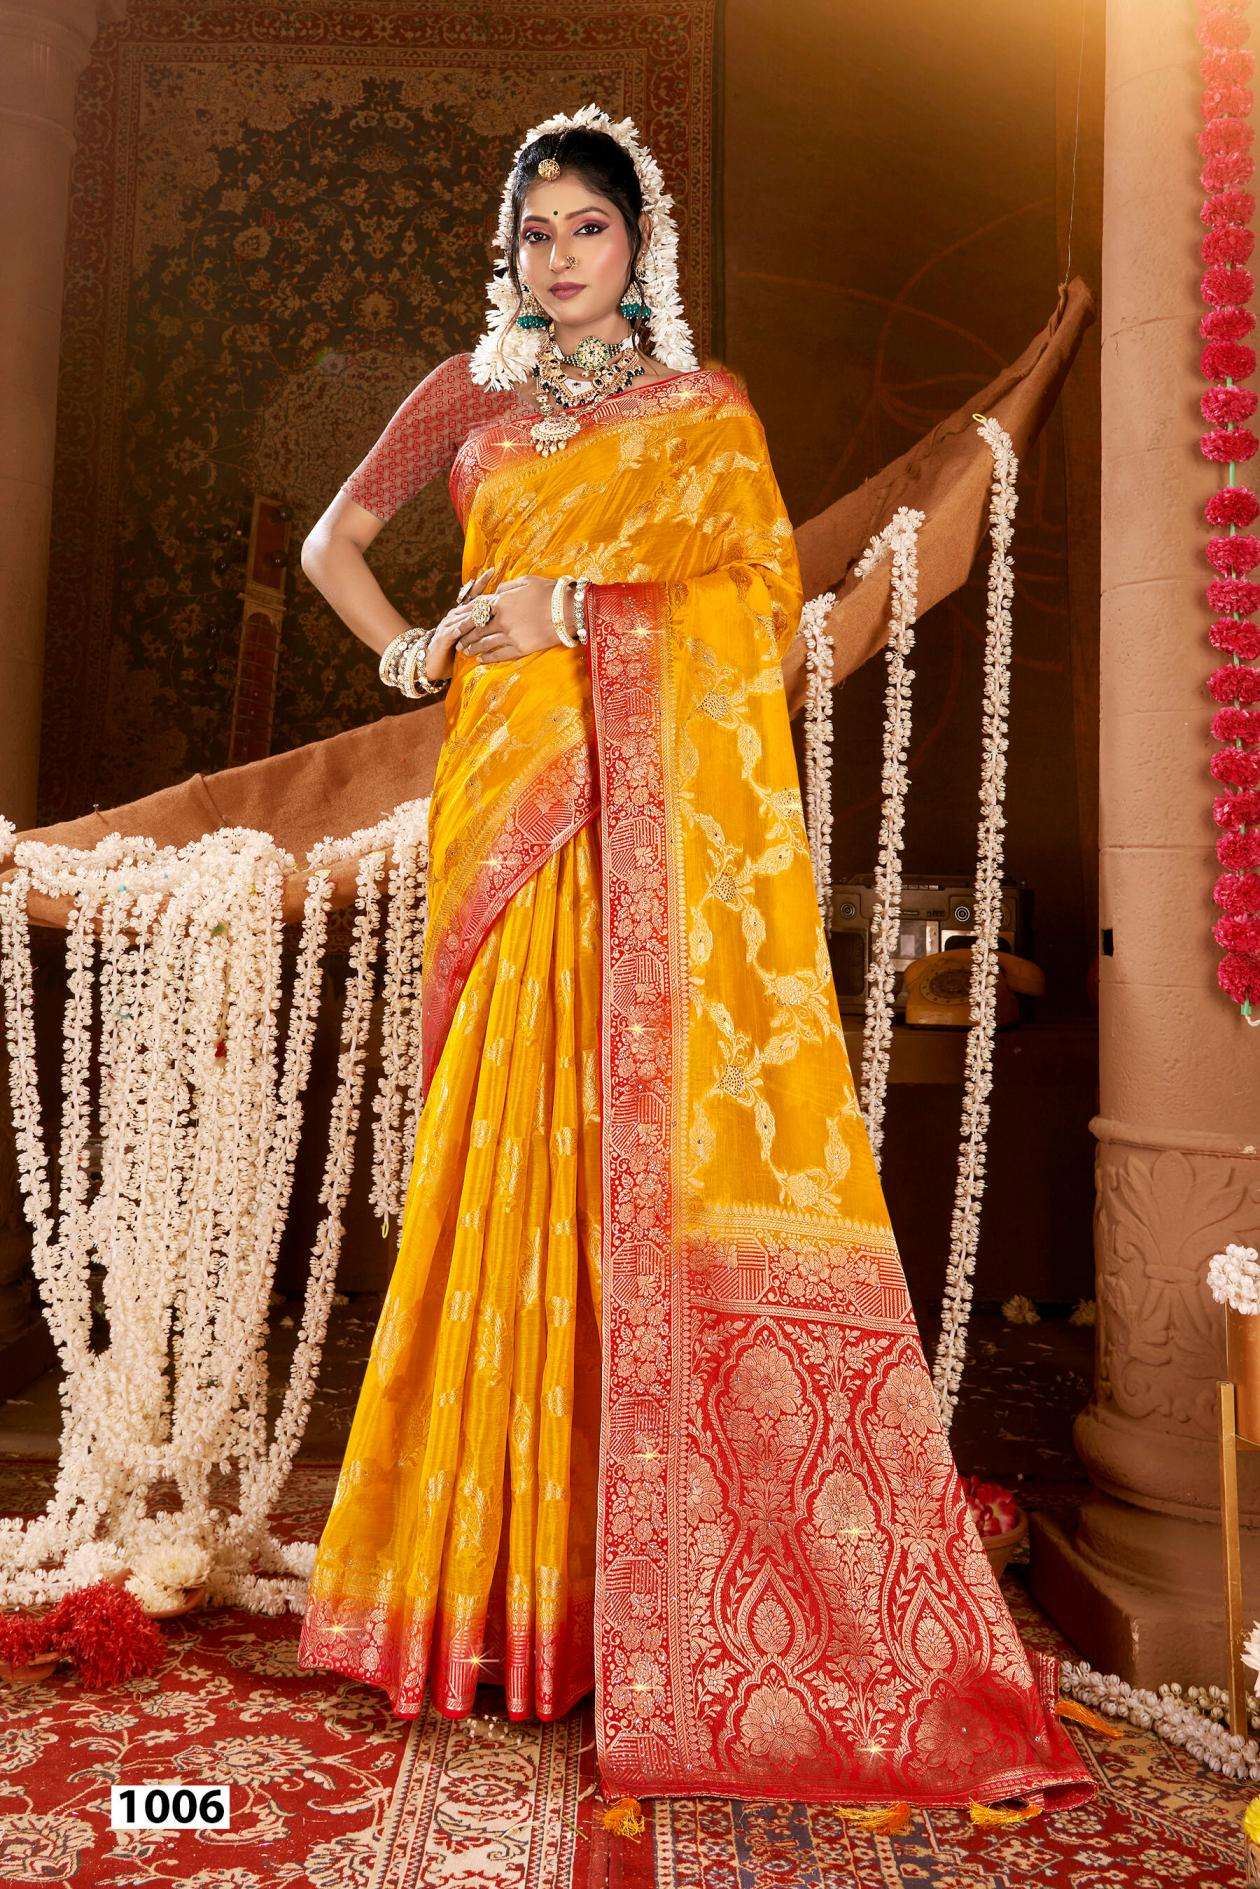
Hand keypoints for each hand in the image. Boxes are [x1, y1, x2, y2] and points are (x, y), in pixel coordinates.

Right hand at [420, 568, 497, 683]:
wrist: (429, 664)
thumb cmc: (452, 652)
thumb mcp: (467, 638)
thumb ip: (479, 628)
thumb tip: (499, 620)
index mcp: (459, 614)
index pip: (472, 595)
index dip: (481, 583)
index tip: (492, 570)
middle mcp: (453, 616)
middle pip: (471, 603)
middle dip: (484, 593)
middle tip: (498, 585)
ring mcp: (447, 625)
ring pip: (466, 615)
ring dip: (479, 610)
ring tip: (492, 604)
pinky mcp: (444, 638)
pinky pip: (457, 630)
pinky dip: (465, 627)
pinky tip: (473, 624)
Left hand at [456, 574, 572, 665]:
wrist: (568, 611)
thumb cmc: (550, 592)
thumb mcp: (526, 580)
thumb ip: (507, 586)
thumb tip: (496, 591)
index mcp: (501, 602)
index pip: (477, 610)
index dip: (466, 617)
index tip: (458, 622)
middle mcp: (502, 620)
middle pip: (477, 629)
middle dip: (465, 636)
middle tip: (457, 641)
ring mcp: (510, 636)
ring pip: (485, 644)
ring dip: (473, 648)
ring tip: (465, 652)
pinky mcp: (520, 648)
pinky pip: (500, 655)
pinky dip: (488, 658)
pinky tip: (481, 660)